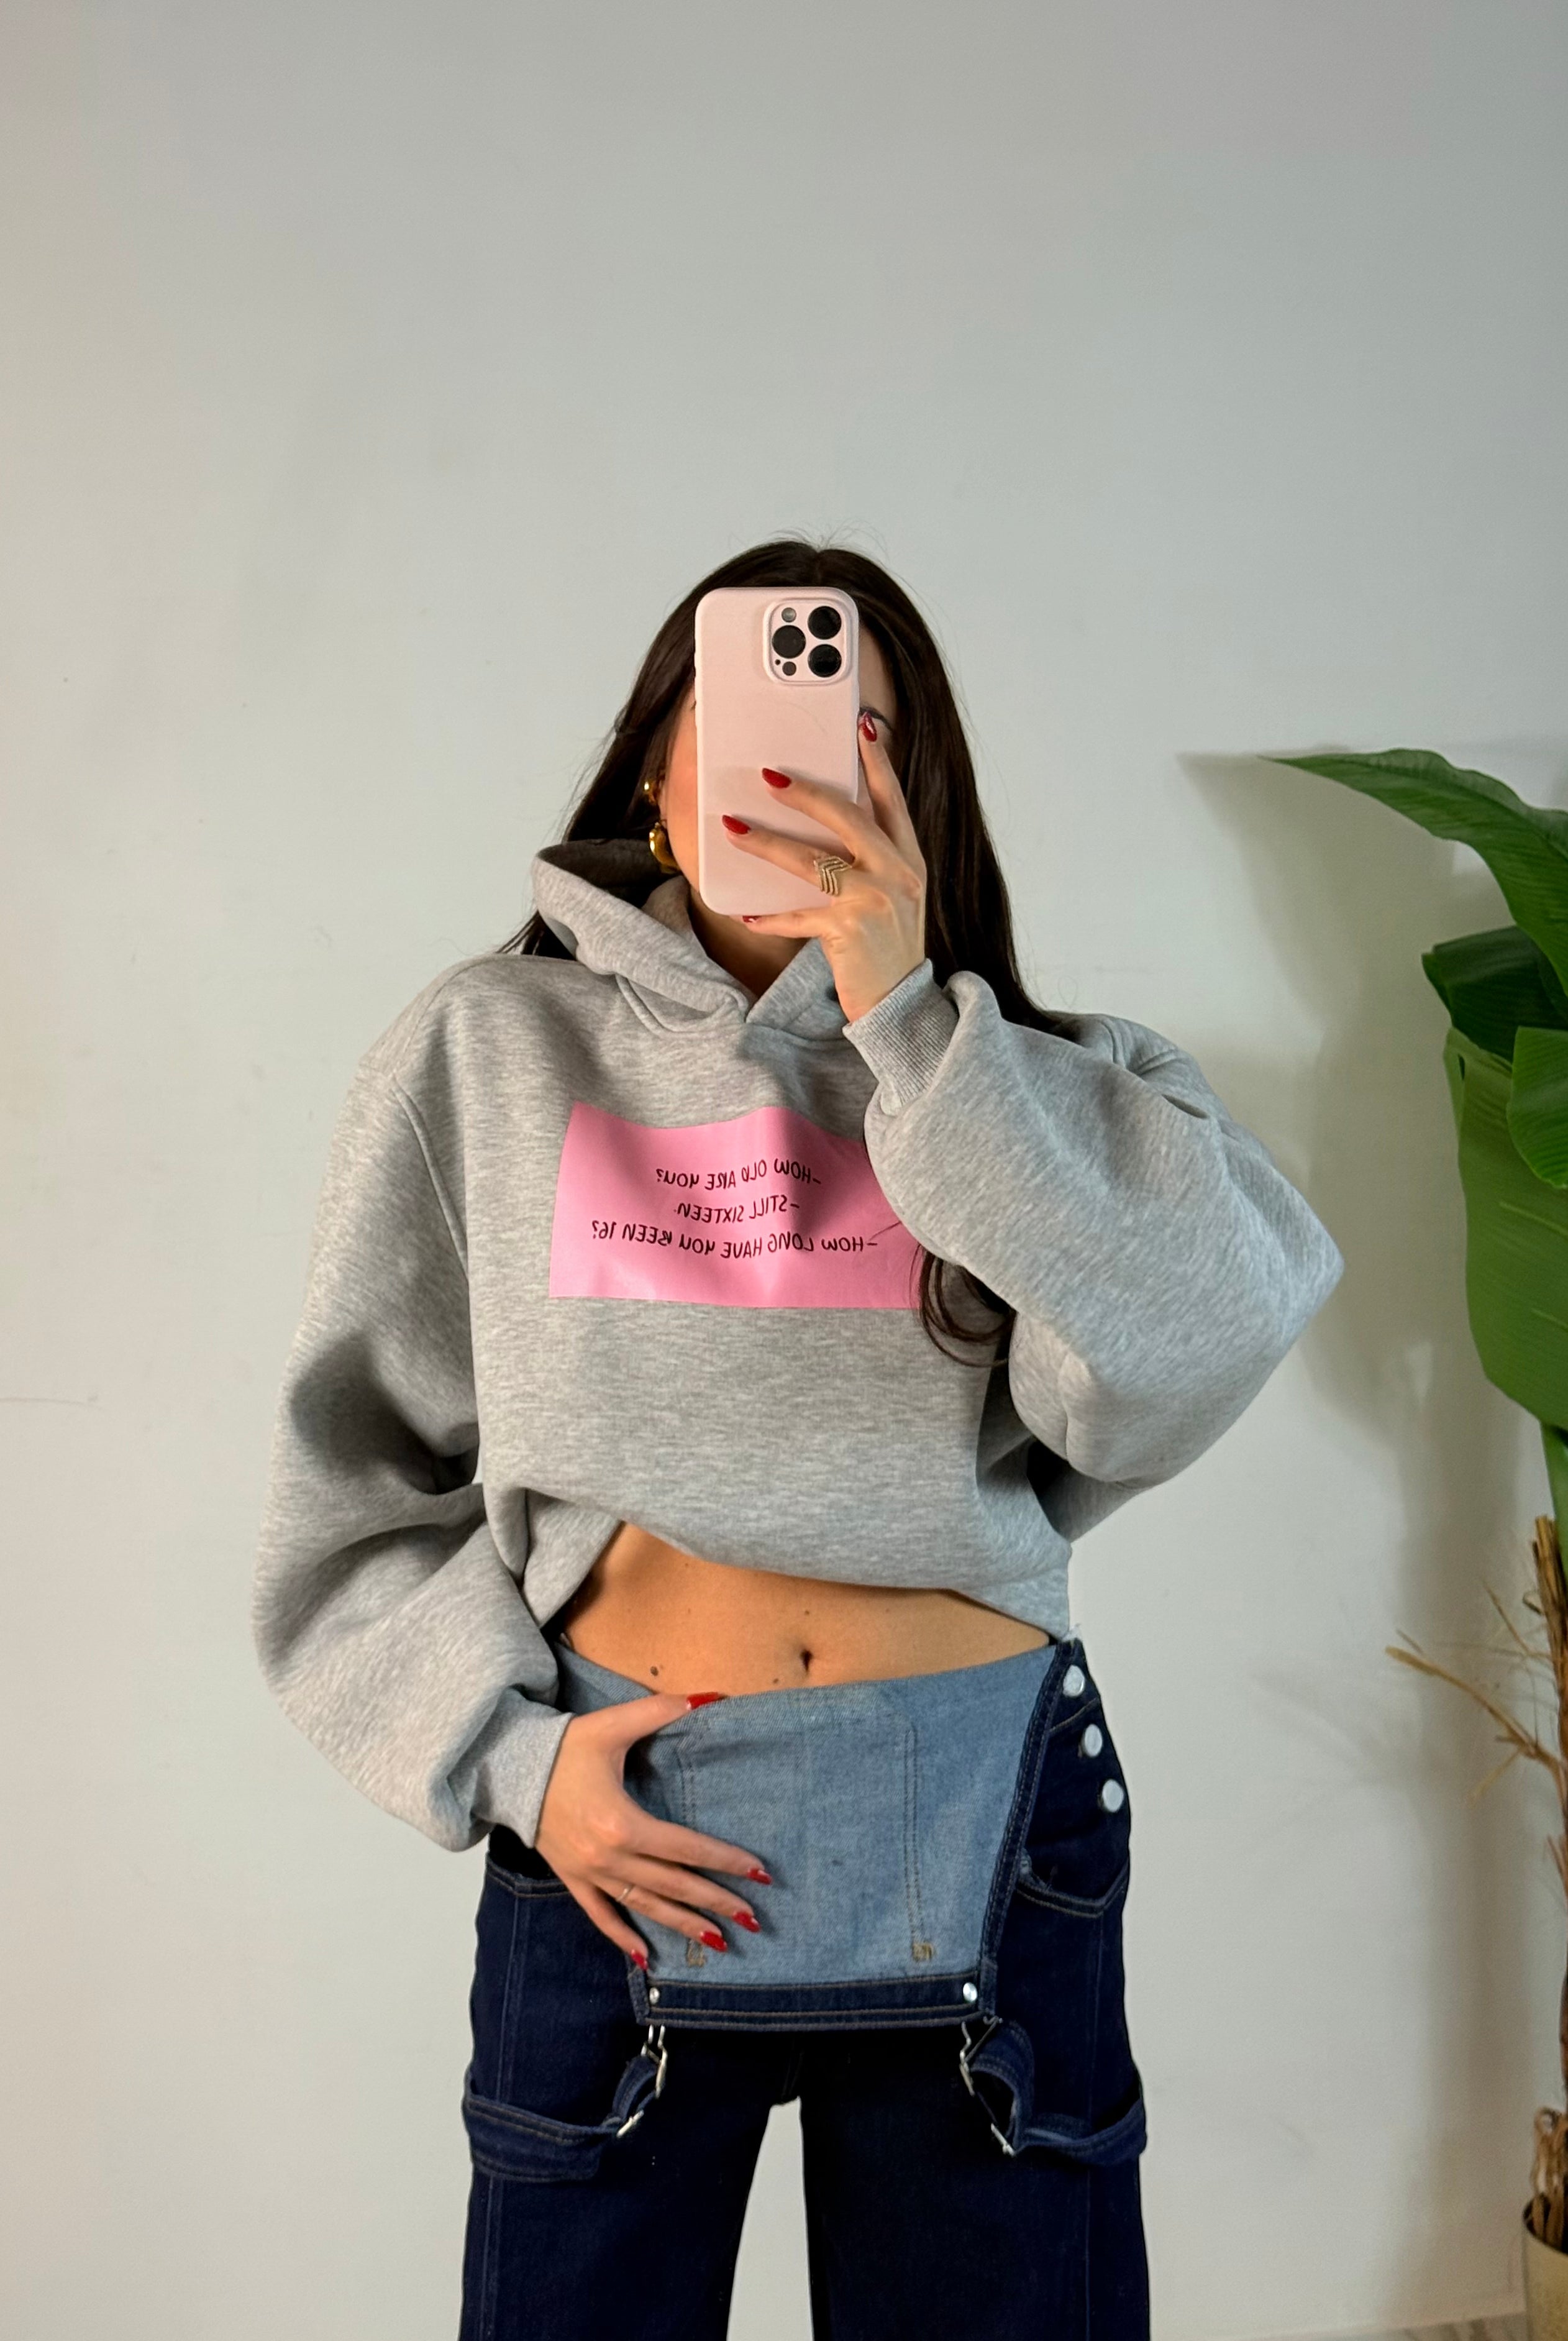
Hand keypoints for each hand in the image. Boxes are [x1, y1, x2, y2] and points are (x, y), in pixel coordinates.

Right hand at [534, 1692, 770, 1965]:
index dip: (725, 1861)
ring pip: (644, 1906)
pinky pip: (601, 1916)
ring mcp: (588, 1873)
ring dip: (682, 1925)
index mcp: (622, 1823)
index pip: (686, 1849)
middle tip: (753, 1917)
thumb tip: (710, 1697)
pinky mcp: (571, 1878)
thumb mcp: (613, 1724)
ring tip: (719, 1940)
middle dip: (716, 1901)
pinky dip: (623, 1937)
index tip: (760, 1874)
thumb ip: (662, 1711)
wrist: (507, 1767)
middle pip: (673, 1885)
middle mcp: (608, 1857)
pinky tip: (647, 1958)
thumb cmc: (563, 1747)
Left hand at [721, 714, 926, 1023]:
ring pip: (812, 860)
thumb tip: (821, 830)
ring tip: (734, 828)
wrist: (902, 1008)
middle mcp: (899, 874)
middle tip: (769, 774)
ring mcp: (876, 901)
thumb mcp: (891, 899)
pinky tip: (747, 914)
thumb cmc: (888, 952)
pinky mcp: (849, 930)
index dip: (877, 761)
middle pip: (848, 817)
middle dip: (805, 792)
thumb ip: (869, 863)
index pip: (893, 800)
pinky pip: (798, 915)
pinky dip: (770, 916)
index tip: (863, 725)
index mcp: (910, 860)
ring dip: (767, 842)